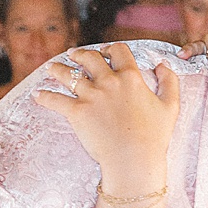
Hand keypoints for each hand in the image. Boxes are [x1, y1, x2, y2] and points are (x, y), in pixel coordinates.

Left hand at [37, 41, 180, 194]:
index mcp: (131, 78)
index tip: (104, 51)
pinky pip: (55, 100)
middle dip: (79, 54)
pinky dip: (44, 96)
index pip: (118, 51)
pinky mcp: (77, 112)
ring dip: (57, 69)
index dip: (110, 48)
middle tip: (72, 54)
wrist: (134, 160)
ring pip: (68, 75)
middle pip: (89, 58)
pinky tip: (37, 94)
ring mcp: (91, 96)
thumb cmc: (154, 137)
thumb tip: (162, 64)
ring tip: (50, 68)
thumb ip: (169, 81)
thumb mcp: (170, 106)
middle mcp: (109, 82)